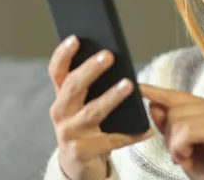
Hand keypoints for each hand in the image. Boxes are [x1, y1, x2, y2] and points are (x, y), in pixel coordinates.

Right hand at [48, 36, 154, 179]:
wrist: (77, 165)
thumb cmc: (85, 126)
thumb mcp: (81, 105)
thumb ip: (90, 85)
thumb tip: (111, 57)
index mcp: (61, 97)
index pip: (57, 72)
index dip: (63, 54)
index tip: (75, 38)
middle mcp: (61, 113)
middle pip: (73, 87)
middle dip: (90, 70)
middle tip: (109, 55)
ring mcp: (70, 133)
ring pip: (92, 112)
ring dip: (111, 97)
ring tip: (129, 85)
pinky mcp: (83, 151)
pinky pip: (111, 140)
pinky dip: (131, 135)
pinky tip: (146, 128)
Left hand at [140, 84, 203, 179]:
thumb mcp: (181, 146)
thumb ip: (168, 125)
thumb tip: (153, 104)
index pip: (177, 96)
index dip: (156, 92)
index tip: (139, 87)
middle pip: (173, 109)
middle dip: (169, 135)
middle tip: (182, 154)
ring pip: (178, 120)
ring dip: (175, 145)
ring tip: (188, 157)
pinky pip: (187, 131)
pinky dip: (181, 148)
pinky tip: (190, 158)